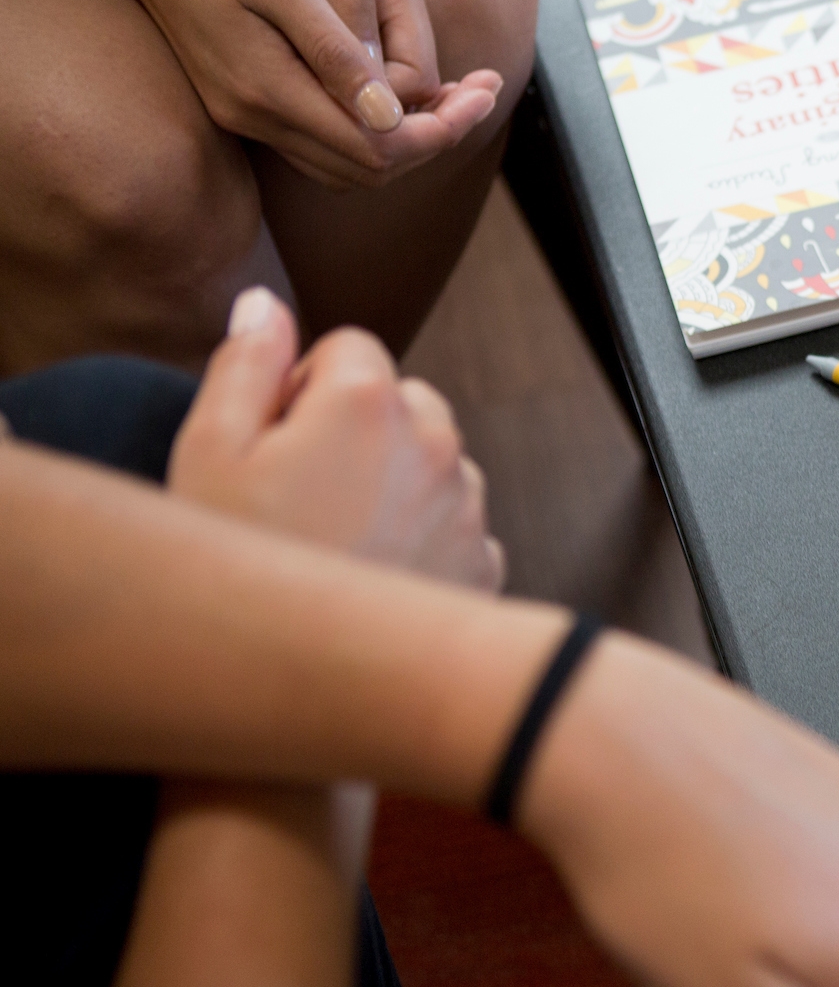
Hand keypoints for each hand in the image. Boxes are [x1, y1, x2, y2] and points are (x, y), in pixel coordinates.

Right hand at [28, 0, 499, 186]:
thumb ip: (334, 51)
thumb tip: (390, 116)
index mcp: (269, 88)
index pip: (380, 149)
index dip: (441, 129)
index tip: (486, 91)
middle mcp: (254, 114)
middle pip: (368, 166)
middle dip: (434, 135)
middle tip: (483, 89)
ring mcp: (242, 109)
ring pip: (345, 158)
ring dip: (405, 133)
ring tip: (455, 89)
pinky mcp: (239, 94)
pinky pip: (319, 134)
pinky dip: (369, 121)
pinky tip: (396, 82)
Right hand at [167, 287, 502, 588]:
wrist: (298, 682)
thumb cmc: (240, 565)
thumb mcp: (207, 450)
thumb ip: (243, 362)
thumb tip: (266, 304)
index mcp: (370, 400)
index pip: (347, 346)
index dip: (300, 386)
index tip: (273, 438)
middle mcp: (438, 442)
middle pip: (401, 400)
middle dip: (356, 428)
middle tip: (298, 492)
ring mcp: (468, 505)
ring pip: (433, 462)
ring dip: (394, 481)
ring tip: (332, 539)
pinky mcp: (484, 563)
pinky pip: (454, 524)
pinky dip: (422, 537)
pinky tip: (369, 574)